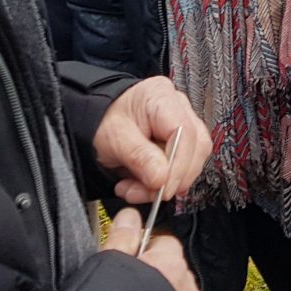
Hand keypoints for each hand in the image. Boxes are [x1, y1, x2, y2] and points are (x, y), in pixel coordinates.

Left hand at [94, 77, 210, 203]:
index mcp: (161, 97)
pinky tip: (142, 186)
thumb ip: (139, 157)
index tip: (164, 188)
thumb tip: (162, 179)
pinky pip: (181, 167)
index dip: (179, 165)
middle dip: (173, 178)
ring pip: (191, 160)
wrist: (95, 122)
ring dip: (166, 183)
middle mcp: (177, 108)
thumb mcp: (114, 138)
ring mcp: (180, 125)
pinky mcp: (178, 142)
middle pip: (195, 147)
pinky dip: (162, 182)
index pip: (185, 132)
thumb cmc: (102, 120)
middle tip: (147, 193)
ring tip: (136, 190)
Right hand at [104, 207, 199, 290]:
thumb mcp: (108, 264)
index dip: (141, 249)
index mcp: (170, 261)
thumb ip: (122, 237)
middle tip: (126, 286)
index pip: (163, 241)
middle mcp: (186, 285)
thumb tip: (131, 214)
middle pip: (171, 268)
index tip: (125, 260)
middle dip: (152, 274)